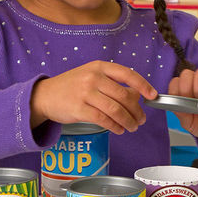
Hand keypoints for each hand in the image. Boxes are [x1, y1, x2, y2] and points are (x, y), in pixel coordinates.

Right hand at [30, 61, 157, 134]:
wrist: (45, 95)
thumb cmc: (72, 86)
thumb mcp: (91, 76)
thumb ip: (112, 83)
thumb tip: (137, 96)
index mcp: (99, 66)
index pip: (127, 74)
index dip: (143, 85)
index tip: (152, 95)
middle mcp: (93, 77)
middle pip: (124, 95)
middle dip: (137, 110)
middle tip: (141, 119)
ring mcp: (85, 93)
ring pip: (116, 109)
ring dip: (128, 121)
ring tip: (132, 127)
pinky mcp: (79, 109)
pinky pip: (104, 120)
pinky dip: (115, 126)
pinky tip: (119, 129)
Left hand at [168, 68, 197, 161]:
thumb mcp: (189, 123)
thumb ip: (181, 114)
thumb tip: (175, 105)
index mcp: (185, 93)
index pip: (175, 82)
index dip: (175, 90)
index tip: (178, 101)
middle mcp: (196, 86)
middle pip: (186, 74)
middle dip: (185, 88)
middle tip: (190, 102)